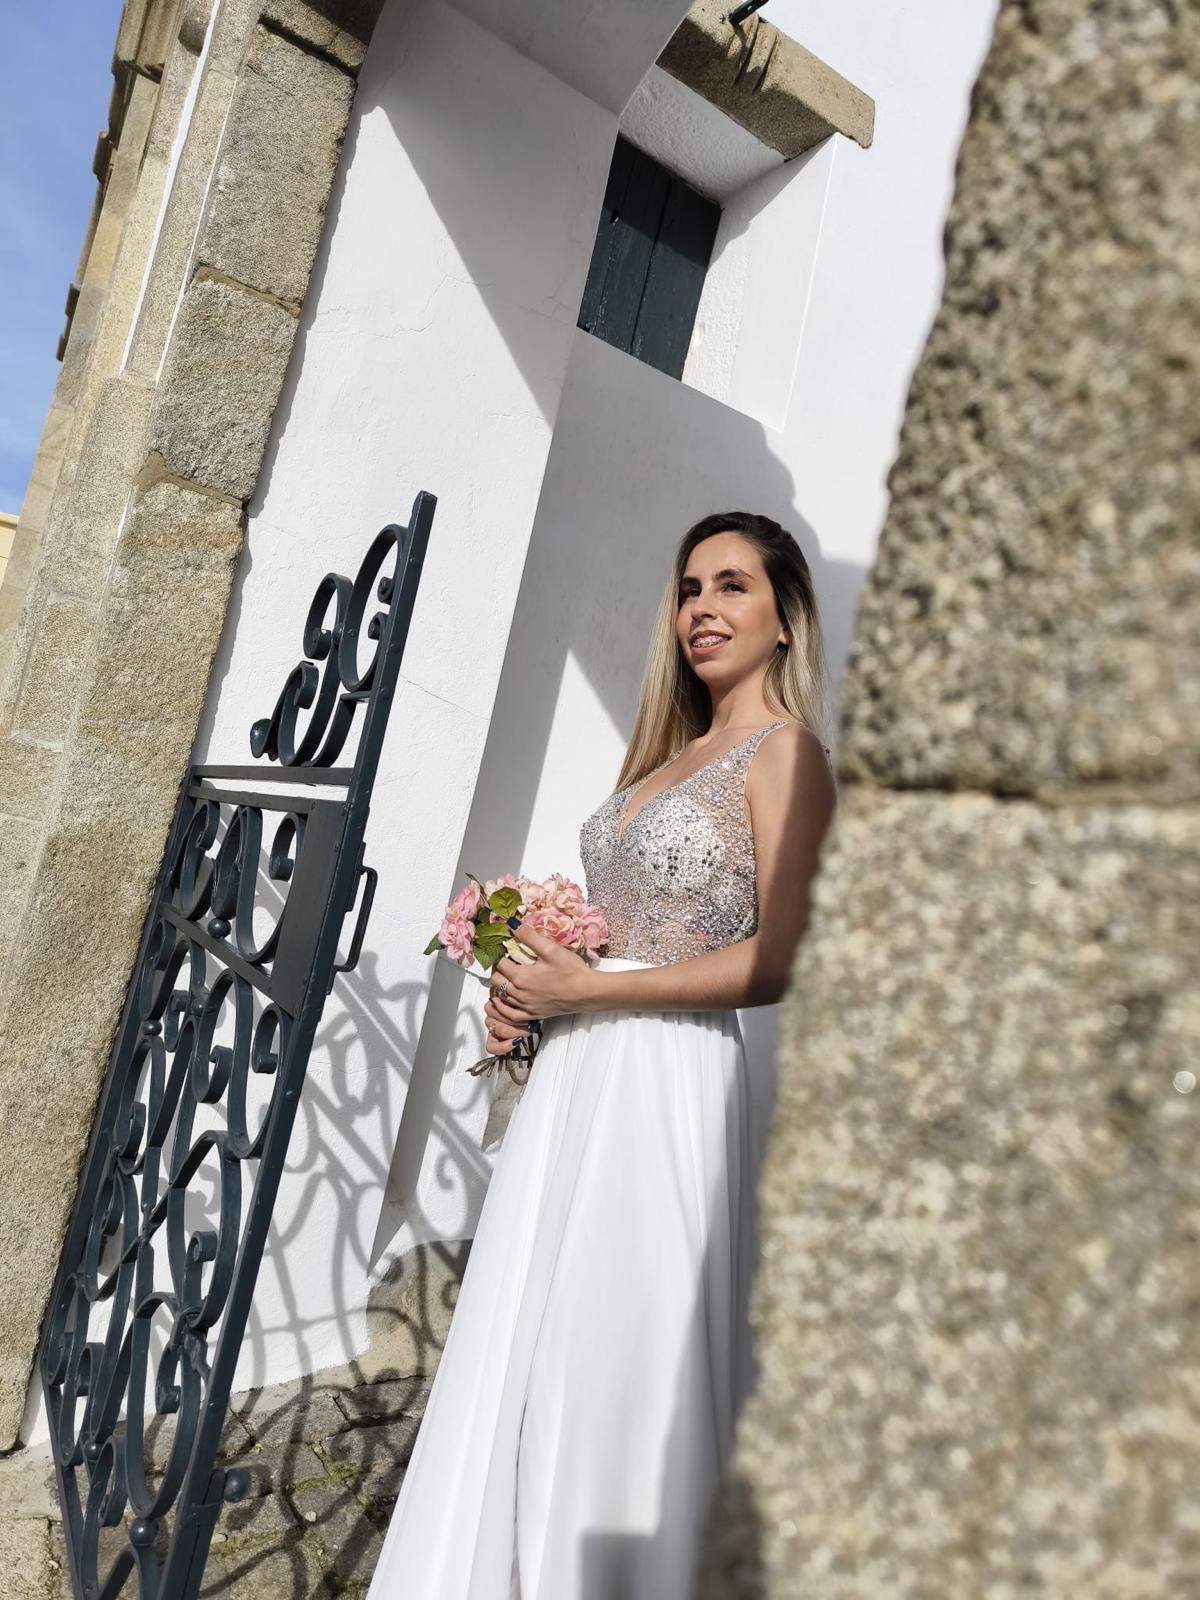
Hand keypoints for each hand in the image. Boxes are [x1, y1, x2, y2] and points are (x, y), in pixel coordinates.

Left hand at [483, 926, 598, 1047]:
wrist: (587, 992)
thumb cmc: (572, 971)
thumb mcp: (551, 949)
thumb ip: (530, 936)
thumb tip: (513, 925)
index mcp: (522, 976)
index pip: (499, 963)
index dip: (499, 953)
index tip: (503, 948)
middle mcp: (519, 994)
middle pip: (496, 981)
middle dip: (497, 969)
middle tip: (505, 960)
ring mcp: (525, 1006)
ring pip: (499, 997)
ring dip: (497, 986)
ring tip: (503, 977)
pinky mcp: (532, 1015)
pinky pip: (509, 1015)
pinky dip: (501, 1009)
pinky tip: (501, 1002)